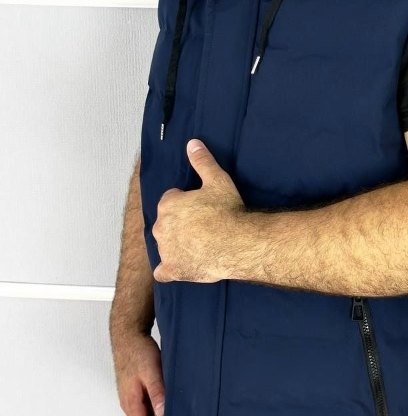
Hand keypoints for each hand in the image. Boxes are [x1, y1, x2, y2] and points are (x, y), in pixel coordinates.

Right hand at [113, 332, 164, 415]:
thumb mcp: (151, 372)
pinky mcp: (135, 390)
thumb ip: (157, 392)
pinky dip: (155, 415)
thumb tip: (162, 414)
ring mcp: (131, 397)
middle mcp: (129, 403)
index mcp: (130, 402)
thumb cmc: (137, 351)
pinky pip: (145, 408)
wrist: (128, 335)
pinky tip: (167, 412)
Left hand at [152, 139, 245, 282]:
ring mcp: (166, 250)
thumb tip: (192, 143)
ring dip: (177, 245)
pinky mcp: (173, 269)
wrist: (238, 243)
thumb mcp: (217, 180)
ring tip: (200, 245)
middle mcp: (161, 227)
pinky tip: (180, 267)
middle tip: (203, 227)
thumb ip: (202, 161)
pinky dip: (169, 270)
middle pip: (167, 223)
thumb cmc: (228, 212)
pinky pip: (163, 272)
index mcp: (168, 204)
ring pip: (166, 245)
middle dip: (181, 224)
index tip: (201, 208)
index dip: (187, 204)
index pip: (171, 201)